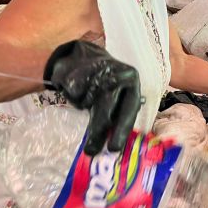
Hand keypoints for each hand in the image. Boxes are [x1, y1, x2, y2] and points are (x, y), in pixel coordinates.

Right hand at [44, 40, 141, 155]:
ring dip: (84, 107)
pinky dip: (75, 96)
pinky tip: (78, 87)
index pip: (129, 109)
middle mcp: (119, 75)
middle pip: (108, 107)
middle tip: (91, 151)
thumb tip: (116, 148)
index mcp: (133, 83)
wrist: (82, 56)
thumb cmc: (104, 84)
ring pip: (88, 102)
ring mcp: (100, 70)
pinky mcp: (81, 69)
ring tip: (85, 101)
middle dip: (100, 130)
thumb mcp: (118, 96)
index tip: (114, 149)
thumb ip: (119, 115)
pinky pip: (76, 93)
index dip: (122, 130)